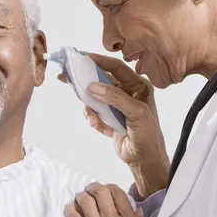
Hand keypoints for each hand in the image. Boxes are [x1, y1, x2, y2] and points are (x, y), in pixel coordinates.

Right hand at [58, 53, 168, 197]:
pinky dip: (96, 121)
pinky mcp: (109, 116)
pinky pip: (94, 112)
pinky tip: (106, 130)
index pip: (116, 67)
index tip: (82, 56)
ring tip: (96, 120)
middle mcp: (128, 92)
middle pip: (101, 80)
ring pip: (94, 97)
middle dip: (86, 82)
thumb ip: (116, 98)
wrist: (144, 160)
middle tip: (68, 76)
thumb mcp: (136, 113)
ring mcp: (117, 104)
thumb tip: (94, 86)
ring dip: (92, 109)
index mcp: (138, 85)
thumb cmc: (148, 136)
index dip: (99, 60)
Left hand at [65, 183, 153, 216]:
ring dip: (82, 195)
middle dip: (95, 187)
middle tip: (93, 188)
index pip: (117, 192)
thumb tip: (133, 207)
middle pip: (100, 193)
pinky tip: (70, 207)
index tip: (108, 188)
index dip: (110, 187)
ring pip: (85, 202)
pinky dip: (70, 210)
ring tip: (82, 196)